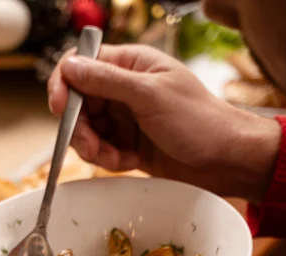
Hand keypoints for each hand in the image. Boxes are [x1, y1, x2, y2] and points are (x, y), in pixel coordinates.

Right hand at [48, 44, 280, 200]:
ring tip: (118, 158)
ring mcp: (123, 116)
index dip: (65, 84)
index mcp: (131, 64)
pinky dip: (108, 160)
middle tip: (93, 146)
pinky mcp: (125, 143)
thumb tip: (69, 66)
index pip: (81, 64)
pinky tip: (130, 162)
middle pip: (77, 103)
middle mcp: (123, 88)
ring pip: (84, 130)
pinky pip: (99, 150)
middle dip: (80, 128)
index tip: (60, 108)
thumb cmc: (199, 121)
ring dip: (94, 149)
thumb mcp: (151, 95)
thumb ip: (107, 80)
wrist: (225, 160)